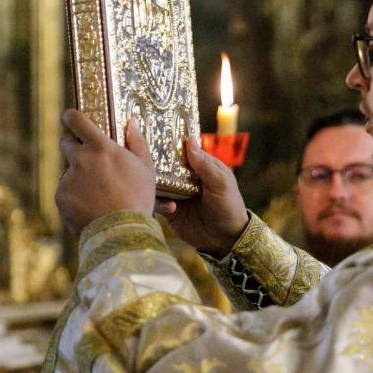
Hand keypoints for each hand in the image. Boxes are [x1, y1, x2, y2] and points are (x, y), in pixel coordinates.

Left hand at [55, 109, 156, 233]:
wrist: (120, 232)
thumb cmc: (138, 198)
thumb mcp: (145, 167)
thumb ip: (137, 141)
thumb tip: (131, 122)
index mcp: (100, 147)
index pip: (76, 120)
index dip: (71, 116)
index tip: (70, 117)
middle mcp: (80, 159)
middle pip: (66, 143)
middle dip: (73, 146)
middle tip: (88, 159)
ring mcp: (68, 179)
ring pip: (69, 172)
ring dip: (79, 177)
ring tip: (99, 195)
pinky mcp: (60, 197)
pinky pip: (66, 192)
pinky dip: (75, 197)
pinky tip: (91, 206)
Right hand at [156, 138, 248, 256]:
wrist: (225, 240)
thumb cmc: (229, 207)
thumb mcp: (221, 184)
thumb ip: (205, 165)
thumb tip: (190, 141)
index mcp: (200, 166)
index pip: (183, 150)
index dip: (170, 141)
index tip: (154, 132)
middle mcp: (185, 177)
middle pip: (166, 164)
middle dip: (156, 160)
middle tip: (143, 157)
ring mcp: (176, 193)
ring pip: (158, 181)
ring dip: (153, 181)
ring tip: (150, 181)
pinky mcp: (169, 209)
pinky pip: (157, 201)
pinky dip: (157, 201)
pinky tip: (169, 206)